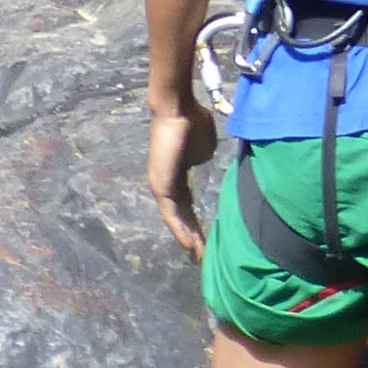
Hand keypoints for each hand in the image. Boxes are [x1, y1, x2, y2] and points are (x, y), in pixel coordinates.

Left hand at [146, 96, 216, 252]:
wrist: (178, 110)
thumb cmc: (192, 123)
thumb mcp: (204, 149)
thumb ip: (203, 163)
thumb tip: (204, 167)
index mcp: (178, 177)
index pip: (188, 206)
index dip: (197, 223)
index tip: (207, 238)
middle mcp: (166, 185)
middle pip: (181, 217)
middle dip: (193, 237)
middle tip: (202, 257)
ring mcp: (161, 187)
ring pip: (175, 220)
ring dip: (187, 239)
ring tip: (198, 256)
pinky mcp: (160, 186)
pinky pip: (171, 214)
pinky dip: (180, 230)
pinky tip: (190, 245)